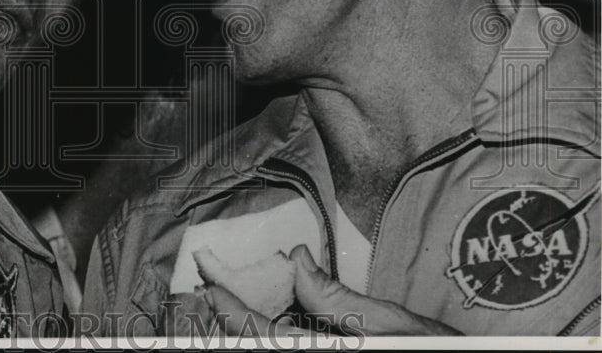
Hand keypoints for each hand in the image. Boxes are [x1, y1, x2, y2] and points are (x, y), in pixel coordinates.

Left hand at [204, 245, 460, 335]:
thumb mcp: (392, 325)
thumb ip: (336, 298)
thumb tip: (297, 258)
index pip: (259, 333)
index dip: (228, 307)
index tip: (209, 280)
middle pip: (257, 348)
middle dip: (231, 322)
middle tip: (212, 290)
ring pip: (271, 352)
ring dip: (251, 331)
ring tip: (232, 304)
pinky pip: (297, 351)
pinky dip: (276, 337)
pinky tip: (274, 323)